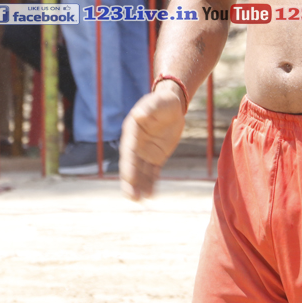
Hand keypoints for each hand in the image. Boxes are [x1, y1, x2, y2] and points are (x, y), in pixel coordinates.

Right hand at [119, 82, 186, 200]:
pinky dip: (151, 183)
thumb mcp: (158, 102)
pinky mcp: (156, 157)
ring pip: (141, 172)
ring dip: (140, 186)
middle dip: (131, 182)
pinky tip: (151, 195)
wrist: (172, 105)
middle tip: (132, 197)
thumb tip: (139, 115)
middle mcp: (136, 144)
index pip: (129, 151)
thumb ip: (148, 109)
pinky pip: (152, 172)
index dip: (128, 166)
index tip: (129, 179)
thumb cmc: (163, 101)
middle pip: (131, 166)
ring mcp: (145, 152)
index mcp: (132, 131)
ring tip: (140, 201)